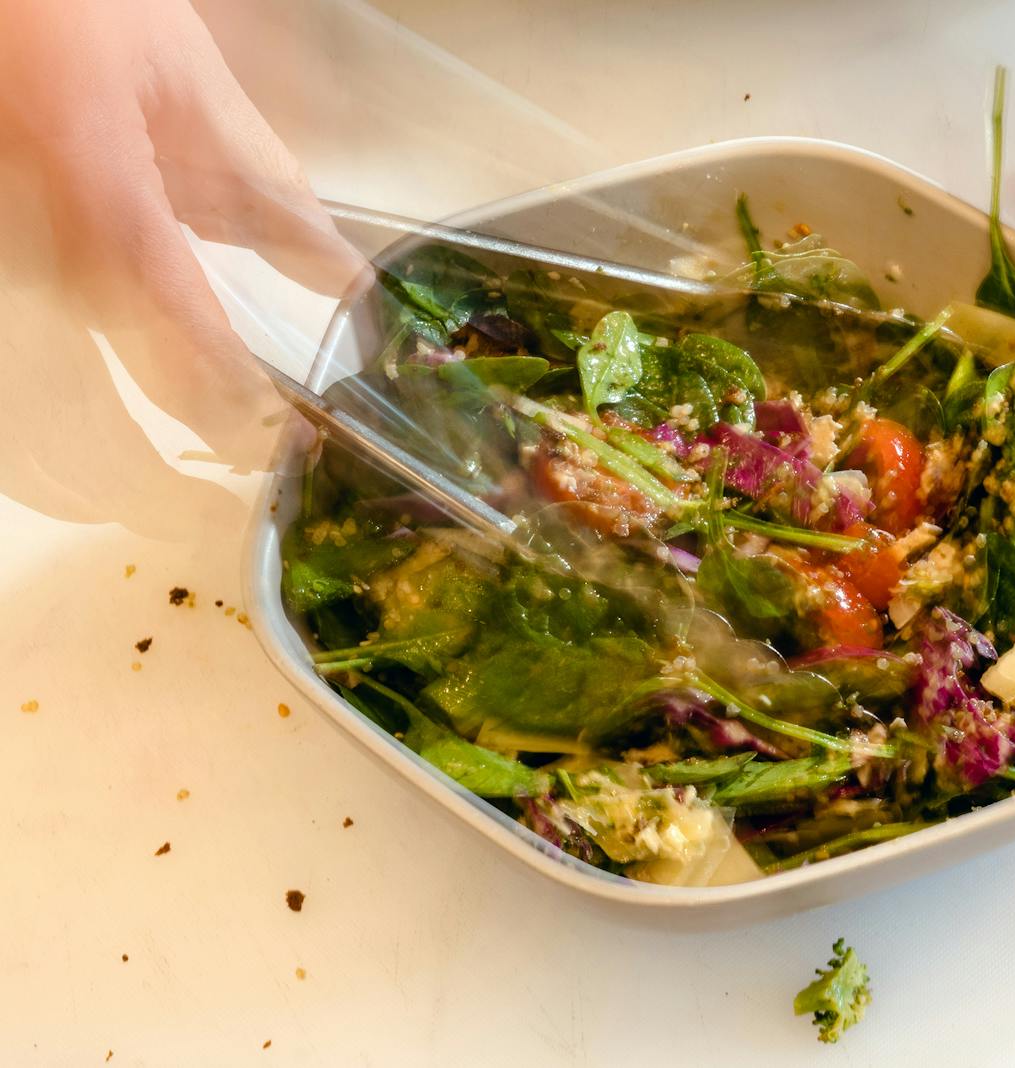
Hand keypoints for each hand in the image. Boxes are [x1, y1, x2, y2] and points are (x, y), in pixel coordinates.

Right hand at [0, 0, 363, 535]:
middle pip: (71, 418)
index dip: (232, 406)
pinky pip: (1, 388)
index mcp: (94, 185)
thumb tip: (346, 278)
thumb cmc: (70, 5)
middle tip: (213, 512)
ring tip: (156, 497)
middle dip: (148, 488)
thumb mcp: (183, 78)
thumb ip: (268, 193)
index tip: (283, 440)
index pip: (175, 335)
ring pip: (16, 425)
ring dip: (84, 484)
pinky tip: (84, 450)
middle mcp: (19, 241)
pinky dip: (37, 443)